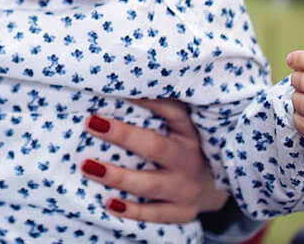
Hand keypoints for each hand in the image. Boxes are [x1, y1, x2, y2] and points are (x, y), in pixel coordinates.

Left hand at [81, 99, 228, 222]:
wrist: (215, 186)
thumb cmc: (185, 147)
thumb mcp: (181, 126)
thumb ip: (157, 110)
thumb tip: (113, 90)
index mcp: (189, 132)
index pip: (171, 111)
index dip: (146, 101)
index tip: (115, 89)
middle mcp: (189, 159)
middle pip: (154, 147)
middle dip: (122, 135)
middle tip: (91, 123)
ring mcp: (186, 188)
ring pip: (150, 185)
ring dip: (118, 176)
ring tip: (88, 166)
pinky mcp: (182, 211)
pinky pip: (155, 214)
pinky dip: (132, 210)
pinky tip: (109, 203)